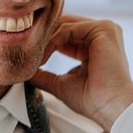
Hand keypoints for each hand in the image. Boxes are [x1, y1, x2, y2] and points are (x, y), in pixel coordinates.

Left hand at [30, 14, 132, 132]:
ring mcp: (104, 29)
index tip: (25, 57)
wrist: (109, 108)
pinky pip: (68, 28)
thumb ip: (43, 74)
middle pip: (62, 24)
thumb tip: (23, 72)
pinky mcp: (103, 29)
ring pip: (63, 25)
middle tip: (24, 52)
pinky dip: (52, 42)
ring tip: (33, 59)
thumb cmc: (91, 100)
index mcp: (94, 44)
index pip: (63, 33)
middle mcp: (101, 33)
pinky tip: (43, 57)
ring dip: (44, 41)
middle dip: (41, 38)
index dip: (43, 42)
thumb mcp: (60, 83)